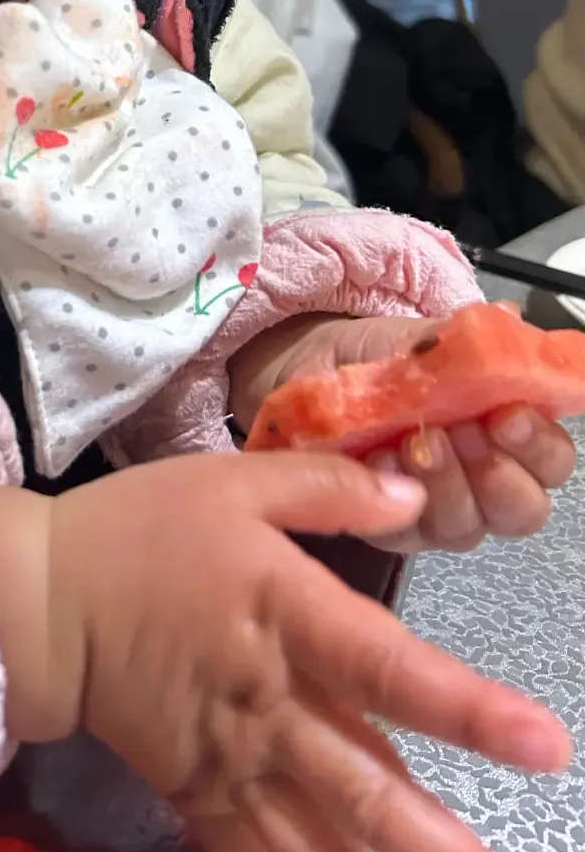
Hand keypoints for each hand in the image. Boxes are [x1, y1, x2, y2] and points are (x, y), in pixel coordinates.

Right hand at [0, 455, 568, 851]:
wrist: (40, 598)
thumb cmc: (139, 529)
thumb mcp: (230, 480)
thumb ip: (324, 488)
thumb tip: (411, 492)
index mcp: (281, 611)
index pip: (385, 666)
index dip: (464, 708)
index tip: (542, 744)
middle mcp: (266, 699)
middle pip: (364, 784)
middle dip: (446, 850)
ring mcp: (230, 759)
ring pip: (319, 842)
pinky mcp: (195, 793)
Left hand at [229, 309, 575, 551]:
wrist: (302, 366)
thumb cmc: (372, 355)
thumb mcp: (417, 338)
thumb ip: (464, 340)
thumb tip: (506, 319)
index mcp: (503, 434)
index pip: (550, 460)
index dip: (540, 445)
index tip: (509, 414)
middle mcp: (478, 481)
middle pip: (520, 509)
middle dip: (499, 474)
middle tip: (467, 431)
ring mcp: (433, 509)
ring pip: (465, 525)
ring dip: (445, 483)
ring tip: (419, 441)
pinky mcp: (384, 527)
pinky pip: (402, 531)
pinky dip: (394, 496)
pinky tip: (382, 462)